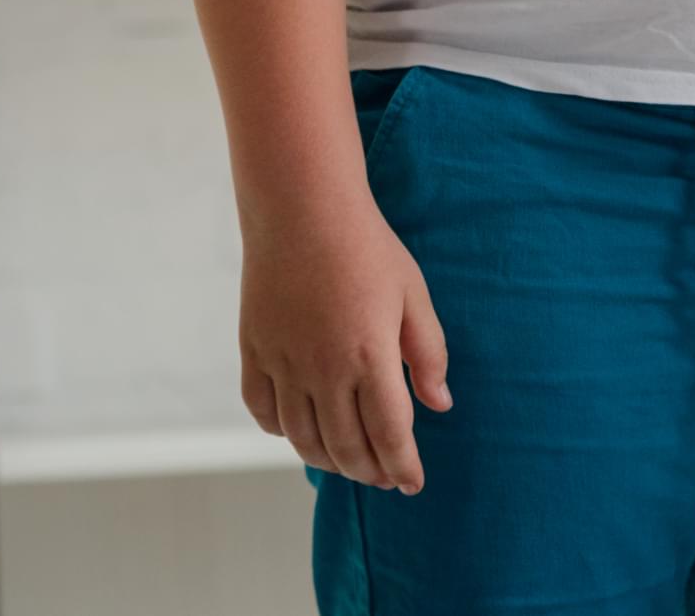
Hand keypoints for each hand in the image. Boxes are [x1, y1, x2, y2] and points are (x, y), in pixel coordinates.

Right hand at [238, 193, 451, 493]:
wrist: (302, 210)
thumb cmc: (367, 248)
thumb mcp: (413, 295)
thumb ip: (428, 353)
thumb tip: (440, 404)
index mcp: (369, 356)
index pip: (390, 434)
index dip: (403, 466)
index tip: (413, 483)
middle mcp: (323, 369)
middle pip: (345, 447)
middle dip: (370, 471)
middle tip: (387, 477)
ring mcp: (283, 363)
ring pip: (302, 439)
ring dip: (329, 460)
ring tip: (351, 462)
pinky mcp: (253, 352)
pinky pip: (264, 412)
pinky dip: (284, 432)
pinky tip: (303, 432)